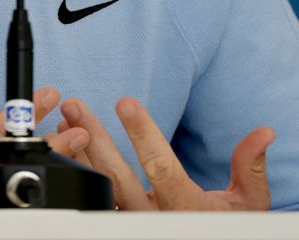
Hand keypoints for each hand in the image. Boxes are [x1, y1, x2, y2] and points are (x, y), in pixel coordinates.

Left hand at [57, 97, 274, 210]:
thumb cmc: (229, 226)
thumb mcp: (249, 204)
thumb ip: (249, 167)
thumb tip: (264, 132)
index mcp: (186, 209)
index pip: (161, 167)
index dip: (143, 134)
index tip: (125, 102)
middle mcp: (155, 219)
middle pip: (119, 177)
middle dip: (96, 138)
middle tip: (76, 105)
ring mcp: (135, 224)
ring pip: (101, 189)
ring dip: (80, 152)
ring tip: (64, 118)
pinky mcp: (121, 224)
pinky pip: (96, 200)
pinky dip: (79, 171)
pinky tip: (66, 144)